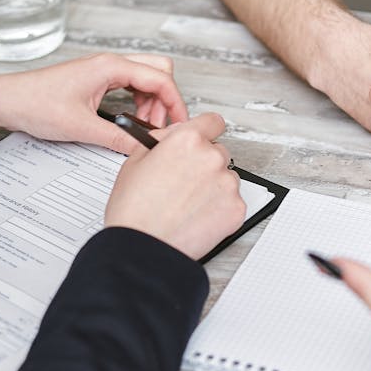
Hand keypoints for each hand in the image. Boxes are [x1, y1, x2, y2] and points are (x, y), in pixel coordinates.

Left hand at [0, 53, 188, 154]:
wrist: (8, 100)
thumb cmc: (36, 104)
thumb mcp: (82, 127)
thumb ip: (119, 139)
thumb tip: (145, 149)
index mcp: (110, 67)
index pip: (161, 79)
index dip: (176, 104)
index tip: (179, 125)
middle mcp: (111, 64)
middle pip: (159, 71)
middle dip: (166, 100)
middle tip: (158, 126)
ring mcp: (105, 70)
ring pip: (147, 78)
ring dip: (152, 103)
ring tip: (142, 128)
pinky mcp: (99, 80)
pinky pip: (132, 85)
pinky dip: (139, 103)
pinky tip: (130, 121)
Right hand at [105, 112, 245, 259]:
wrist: (144, 248)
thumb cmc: (134, 210)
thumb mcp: (135, 160)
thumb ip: (160, 141)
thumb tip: (172, 135)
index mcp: (187, 140)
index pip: (212, 122)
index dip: (205, 131)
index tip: (203, 140)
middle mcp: (212, 157)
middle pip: (218, 152)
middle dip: (204, 163)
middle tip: (185, 182)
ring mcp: (227, 184)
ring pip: (226, 177)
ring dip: (213, 186)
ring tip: (188, 204)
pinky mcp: (236, 209)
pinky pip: (232, 201)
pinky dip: (219, 208)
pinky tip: (197, 216)